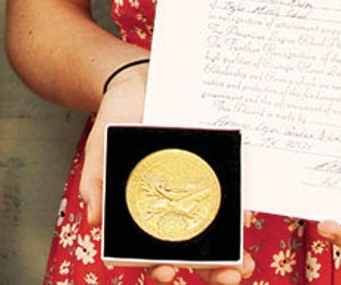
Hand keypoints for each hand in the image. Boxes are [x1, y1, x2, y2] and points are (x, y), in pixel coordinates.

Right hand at [82, 60, 253, 282]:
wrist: (140, 76)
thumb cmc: (116, 116)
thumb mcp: (100, 148)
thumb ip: (96, 183)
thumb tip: (94, 221)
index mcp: (144, 209)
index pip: (153, 250)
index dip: (161, 268)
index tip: (166, 270)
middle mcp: (174, 205)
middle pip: (195, 250)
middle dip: (213, 271)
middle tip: (228, 277)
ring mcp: (199, 187)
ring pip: (218, 230)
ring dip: (233, 253)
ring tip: (243, 265)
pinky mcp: (216, 166)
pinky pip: (232, 191)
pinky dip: (240, 208)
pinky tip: (246, 216)